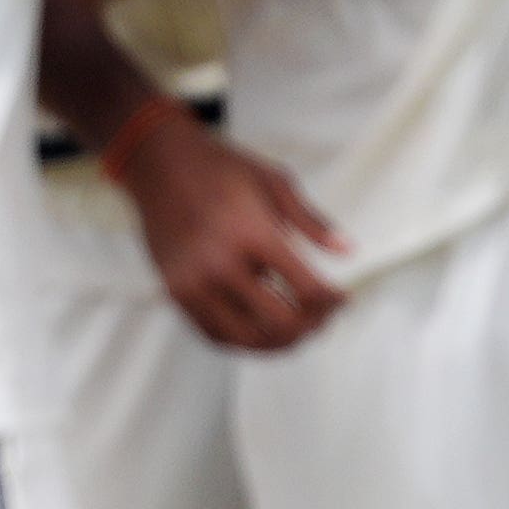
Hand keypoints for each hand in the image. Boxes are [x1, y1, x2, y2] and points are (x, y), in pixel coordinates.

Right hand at [114, 118, 349, 352]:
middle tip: (323, 317)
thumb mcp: (274, 181)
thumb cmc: (222, 169)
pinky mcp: (175, 293)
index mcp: (251, 233)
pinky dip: (246, 341)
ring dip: (281, 343)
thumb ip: (311, 221)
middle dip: (312, 325)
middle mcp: (219, 264)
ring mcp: (193, 283)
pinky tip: (264, 329)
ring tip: (298, 329)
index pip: (306, 289)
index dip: (333, 301)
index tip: (343, 298)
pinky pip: (216, 335)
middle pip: (281, 322)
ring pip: (248, 339)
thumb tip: (350, 252)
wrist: (158, 165)